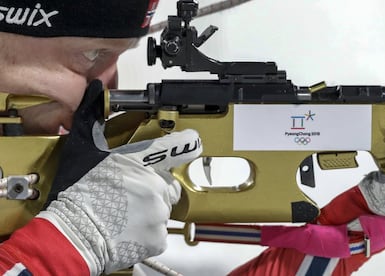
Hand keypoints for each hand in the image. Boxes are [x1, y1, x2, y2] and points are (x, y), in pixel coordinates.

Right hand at [37, 80, 201, 273]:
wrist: (72, 237)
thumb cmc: (77, 195)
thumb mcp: (83, 151)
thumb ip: (92, 120)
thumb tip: (94, 91)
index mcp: (140, 161)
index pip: (176, 147)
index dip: (187, 143)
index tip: (193, 142)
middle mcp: (155, 185)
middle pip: (168, 183)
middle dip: (155, 187)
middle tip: (131, 195)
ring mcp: (159, 212)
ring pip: (164, 208)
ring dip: (151, 210)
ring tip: (126, 215)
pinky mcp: (158, 237)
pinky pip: (160, 232)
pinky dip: (148, 232)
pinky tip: (128, 230)